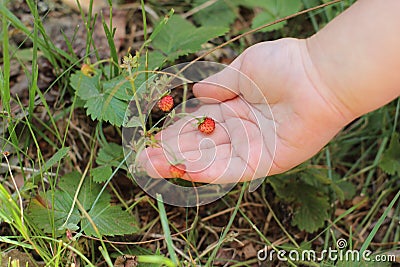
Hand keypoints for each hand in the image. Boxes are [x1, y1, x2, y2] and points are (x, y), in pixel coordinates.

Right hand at [139, 38, 352, 182]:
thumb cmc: (284, 64)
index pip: (198, 125)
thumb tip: (195, 93)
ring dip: (180, 165)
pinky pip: (231, 169)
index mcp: (234, 108)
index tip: (152, 138)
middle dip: (170, 153)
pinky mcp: (266, 162)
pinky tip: (182, 170)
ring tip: (151, 167)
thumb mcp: (243, 69)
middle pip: (200, 146)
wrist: (318, 74)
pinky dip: (207, 171)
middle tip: (142, 160)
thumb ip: (218, 85)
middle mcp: (241, 131)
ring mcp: (253, 148)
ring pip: (210, 160)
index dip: (175, 132)